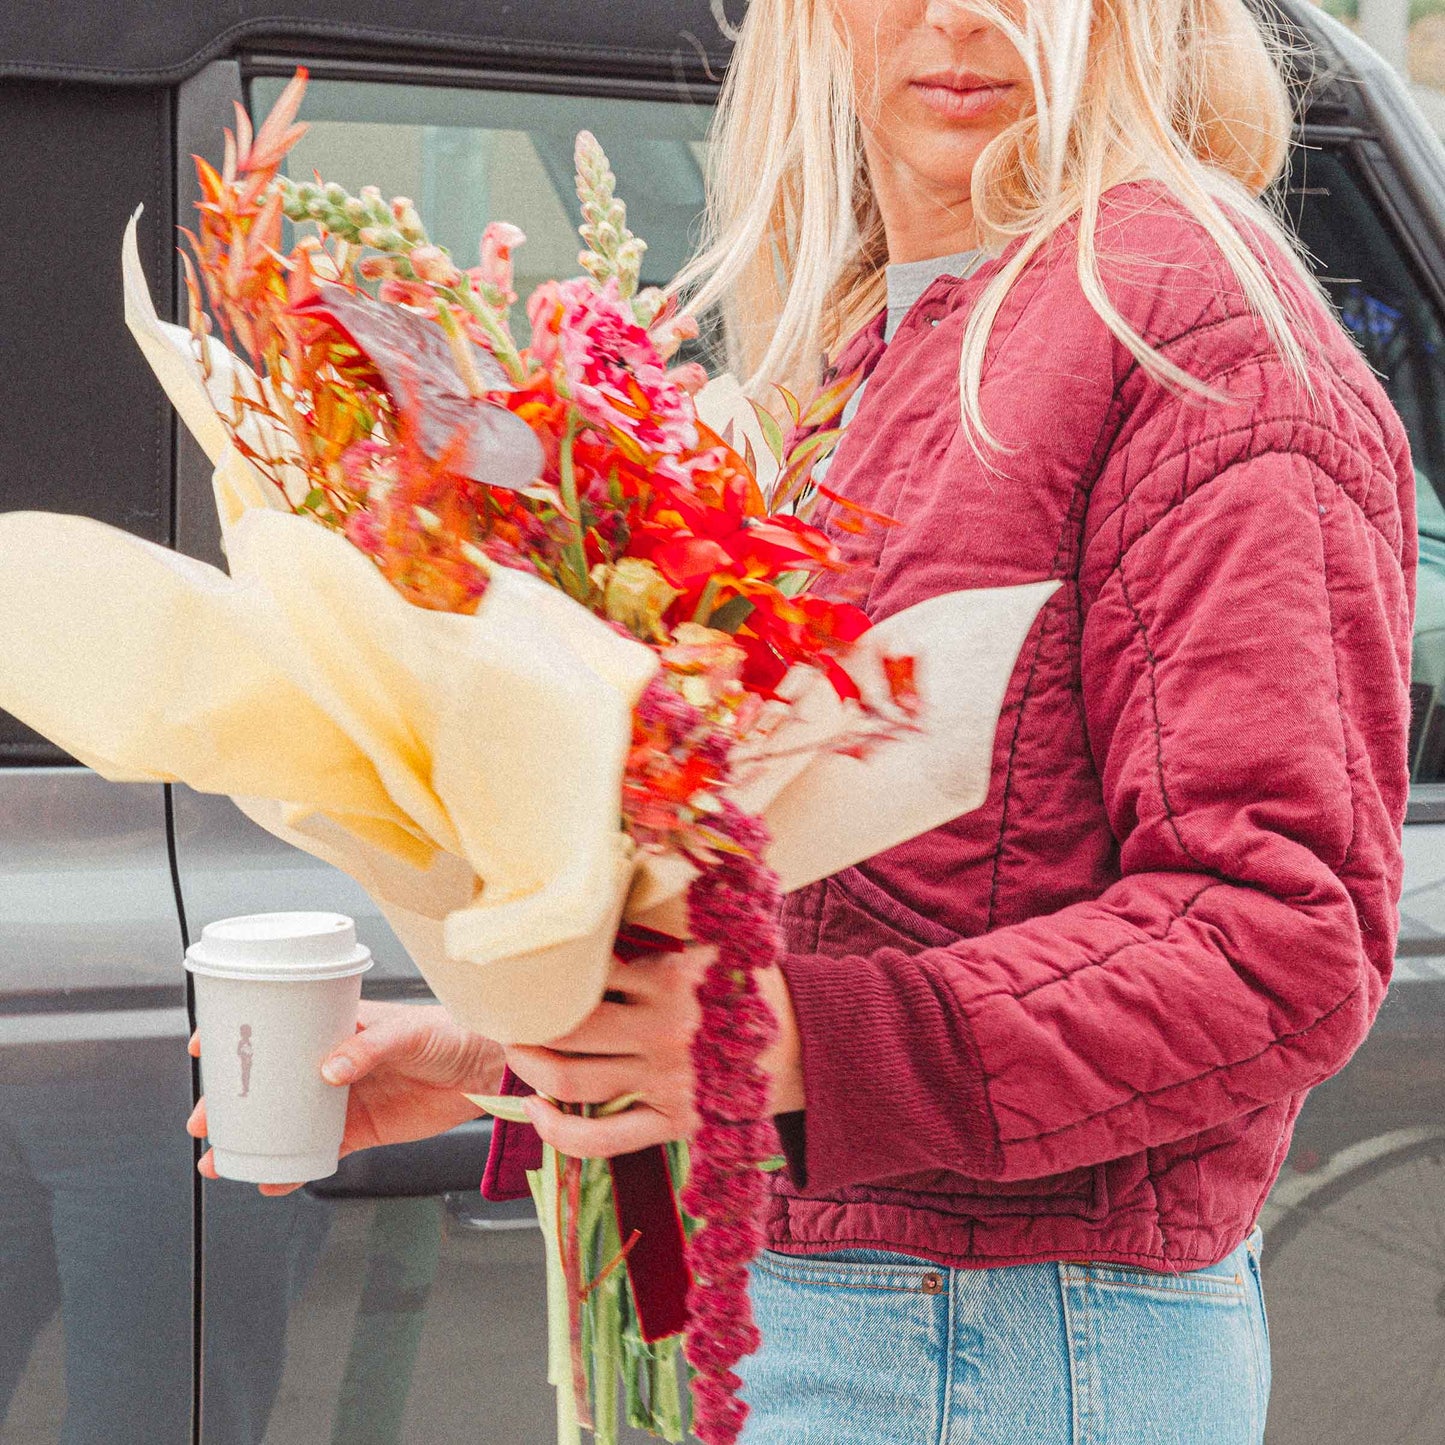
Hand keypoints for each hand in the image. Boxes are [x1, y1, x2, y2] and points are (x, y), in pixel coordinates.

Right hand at [186, 999, 504, 1196]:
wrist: (488, 1069)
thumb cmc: (452, 1032)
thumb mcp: (410, 1032)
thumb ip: (369, 1048)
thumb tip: (329, 1071)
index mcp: (339, 1026)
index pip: (280, 1025)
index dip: (240, 1034)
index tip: (205, 1046)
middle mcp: (334, 1061)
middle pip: (271, 1081)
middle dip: (232, 1100)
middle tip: (204, 1120)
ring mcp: (345, 1097)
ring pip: (286, 1120)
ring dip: (253, 1139)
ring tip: (221, 1160)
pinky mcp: (362, 1129)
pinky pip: (318, 1150)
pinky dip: (293, 1167)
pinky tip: (272, 1180)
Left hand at [505, 945, 803, 1158]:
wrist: (815, 1047)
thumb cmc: (756, 988)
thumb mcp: (718, 942)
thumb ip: (667, 925)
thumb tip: (612, 884)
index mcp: (672, 978)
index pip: (590, 970)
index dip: (549, 968)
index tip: (522, 964)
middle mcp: (664, 1031)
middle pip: (570, 1028)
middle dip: (526, 1022)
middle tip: (505, 1012)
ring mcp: (667, 1081)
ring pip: (576, 1081)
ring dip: (533, 1069)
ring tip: (516, 1053)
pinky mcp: (675, 1123)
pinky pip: (606, 1139)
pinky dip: (562, 1134)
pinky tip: (539, 1117)